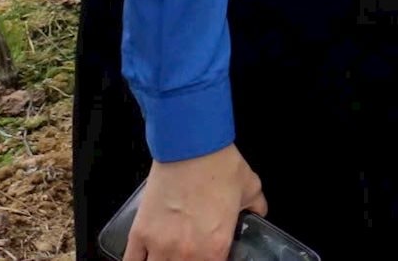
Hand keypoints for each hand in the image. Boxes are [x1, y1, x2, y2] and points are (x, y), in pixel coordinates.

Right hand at [127, 147, 264, 260]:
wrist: (191, 147)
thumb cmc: (219, 166)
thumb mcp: (251, 189)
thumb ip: (255, 208)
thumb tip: (258, 213)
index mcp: (216, 247)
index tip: (214, 254)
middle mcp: (186, 253)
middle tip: (192, 252)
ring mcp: (159, 246)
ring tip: (171, 255)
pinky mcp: (139, 234)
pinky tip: (148, 258)